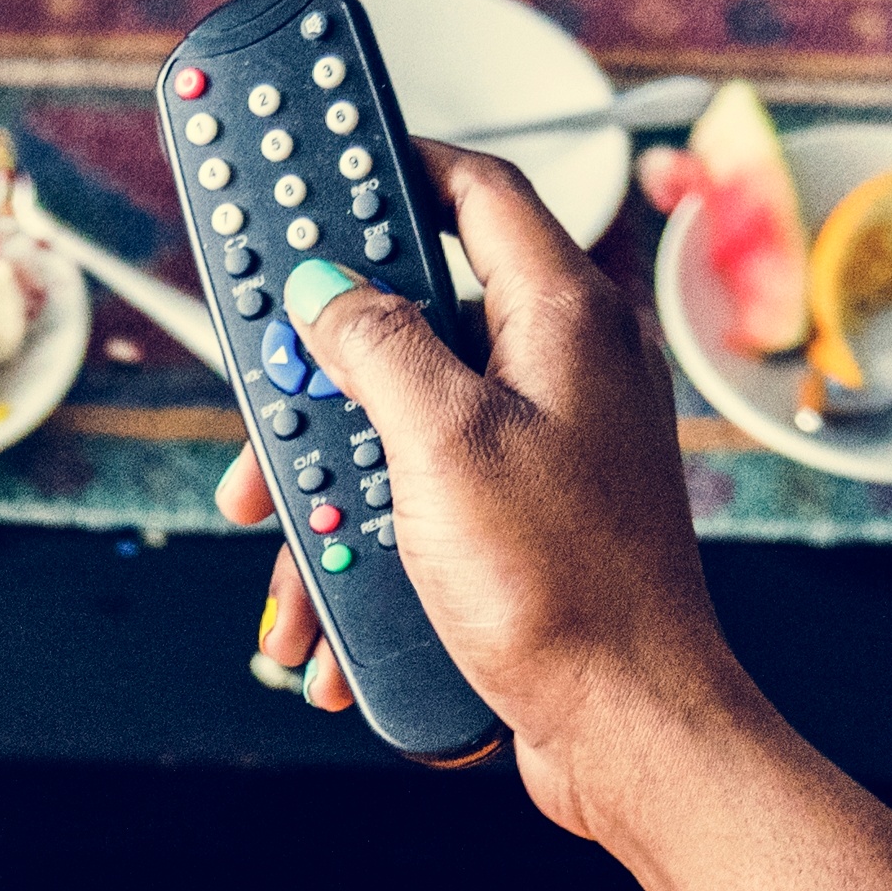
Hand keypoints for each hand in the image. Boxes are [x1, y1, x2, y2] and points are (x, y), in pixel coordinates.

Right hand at [213, 144, 760, 850]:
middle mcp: (561, 368)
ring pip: (398, 430)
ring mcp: (545, 447)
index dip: (387, 165)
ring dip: (328, 497)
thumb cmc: (563, 585)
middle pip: (409, 323)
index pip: (471, 189)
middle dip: (320, 384)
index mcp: (561, 314)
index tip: (312, 164)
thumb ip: (374, 343)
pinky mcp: (525, 522)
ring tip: (290, 561)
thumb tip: (327, 288)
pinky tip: (333, 626)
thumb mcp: (439, 441)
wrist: (629, 726)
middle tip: (262, 419)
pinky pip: (421, 507)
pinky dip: (367, 555)